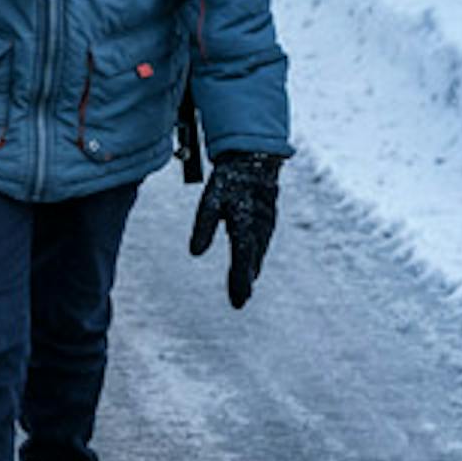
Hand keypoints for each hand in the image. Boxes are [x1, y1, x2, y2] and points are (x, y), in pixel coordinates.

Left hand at [188, 152, 284, 307]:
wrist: (254, 159)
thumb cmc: (230, 180)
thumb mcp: (210, 201)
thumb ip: (203, 227)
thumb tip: (195, 253)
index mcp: (246, 225)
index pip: (242, 260)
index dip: (240, 281)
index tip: (238, 301)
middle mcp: (259, 229)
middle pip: (251, 261)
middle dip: (245, 281)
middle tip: (239, 301)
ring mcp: (266, 225)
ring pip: (258, 253)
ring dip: (251, 271)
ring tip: (243, 290)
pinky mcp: (266, 220)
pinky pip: (260, 244)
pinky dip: (255, 257)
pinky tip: (250, 267)